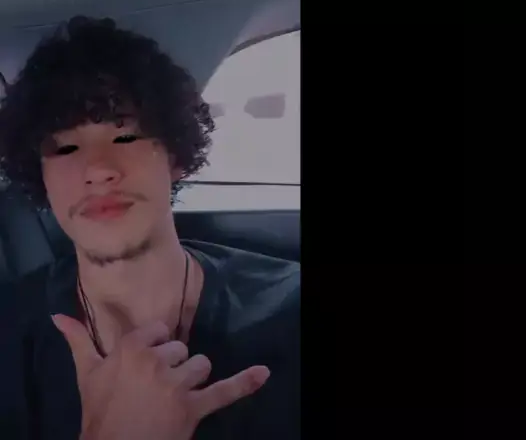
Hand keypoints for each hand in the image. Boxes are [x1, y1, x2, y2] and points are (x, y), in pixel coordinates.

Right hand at [52, 314, 269, 439]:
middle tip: (154, 389)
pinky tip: (263, 374)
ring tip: (175, 397)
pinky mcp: (194, 407)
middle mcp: (158, 360)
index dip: (155, 348)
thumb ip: (78, 341)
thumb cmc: (99, 413)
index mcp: (133, 347)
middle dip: (172, 366)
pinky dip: (245, 383)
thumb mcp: (86, 375)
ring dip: (193, 379)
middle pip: (181, 349)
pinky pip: (224, 391)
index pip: (159, 332)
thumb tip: (59, 315)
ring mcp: (178, 383)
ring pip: (201, 365)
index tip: (146, 363)